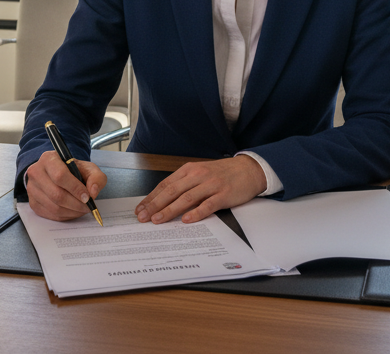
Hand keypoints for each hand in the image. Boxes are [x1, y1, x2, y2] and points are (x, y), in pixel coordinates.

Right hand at [25, 150, 107, 221]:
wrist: (57, 173)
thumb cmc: (72, 170)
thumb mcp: (88, 168)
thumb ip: (96, 177)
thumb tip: (93, 193)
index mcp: (48, 159)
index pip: (60, 176)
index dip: (75, 188)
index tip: (87, 197)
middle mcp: (36, 173)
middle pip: (56, 194)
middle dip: (76, 204)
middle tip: (87, 207)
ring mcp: (32, 189)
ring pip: (53, 207)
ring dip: (72, 212)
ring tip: (82, 209)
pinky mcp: (32, 203)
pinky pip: (50, 215)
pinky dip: (65, 216)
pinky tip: (73, 211)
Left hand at [135, 156, 266, 224]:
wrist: (249, 169)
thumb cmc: (222, 173)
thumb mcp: (200, 173)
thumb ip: (184, 184)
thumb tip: (163, 200)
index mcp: (189, 169)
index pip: (165, 184)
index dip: (151, 197)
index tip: (140, 209)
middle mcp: (198, 175)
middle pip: (172, 191)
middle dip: (155, 205)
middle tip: (143, 217)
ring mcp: (211, 184)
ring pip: (186, 198)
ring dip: (170, 210)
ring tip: (158, 220)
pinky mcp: (224, 194)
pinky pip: (208, 204)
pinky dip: (196, 213)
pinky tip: (186, 220)